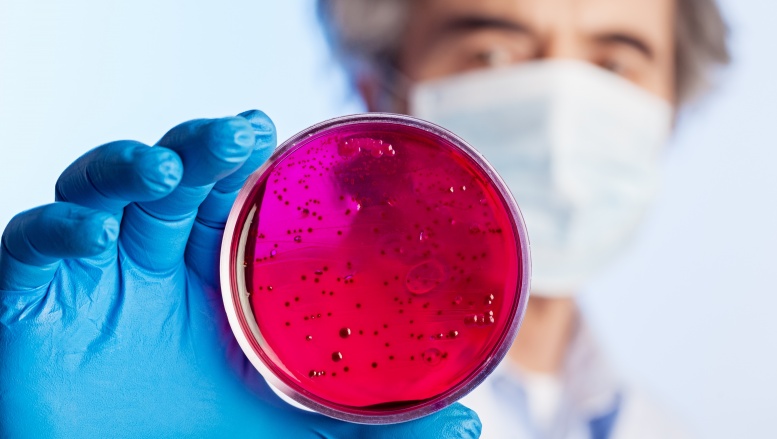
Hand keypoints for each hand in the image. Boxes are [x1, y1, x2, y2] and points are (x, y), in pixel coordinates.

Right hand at [0, 111, 480, 438]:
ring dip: (125, 168)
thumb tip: (469, 423)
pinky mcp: (29, 295)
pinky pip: (29, 243)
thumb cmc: (191, 437)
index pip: (226, 197)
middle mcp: (149, 257)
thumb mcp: (288, 430)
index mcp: (209, 272)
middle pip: (169, 176)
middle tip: (243, 134)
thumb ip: (369, 429)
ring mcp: (89, 271)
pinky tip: (86, 238)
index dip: (245, 163)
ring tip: (164, 171)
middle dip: (198, 148)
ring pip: (97, 188)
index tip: (274, 137)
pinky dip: (53, 231)